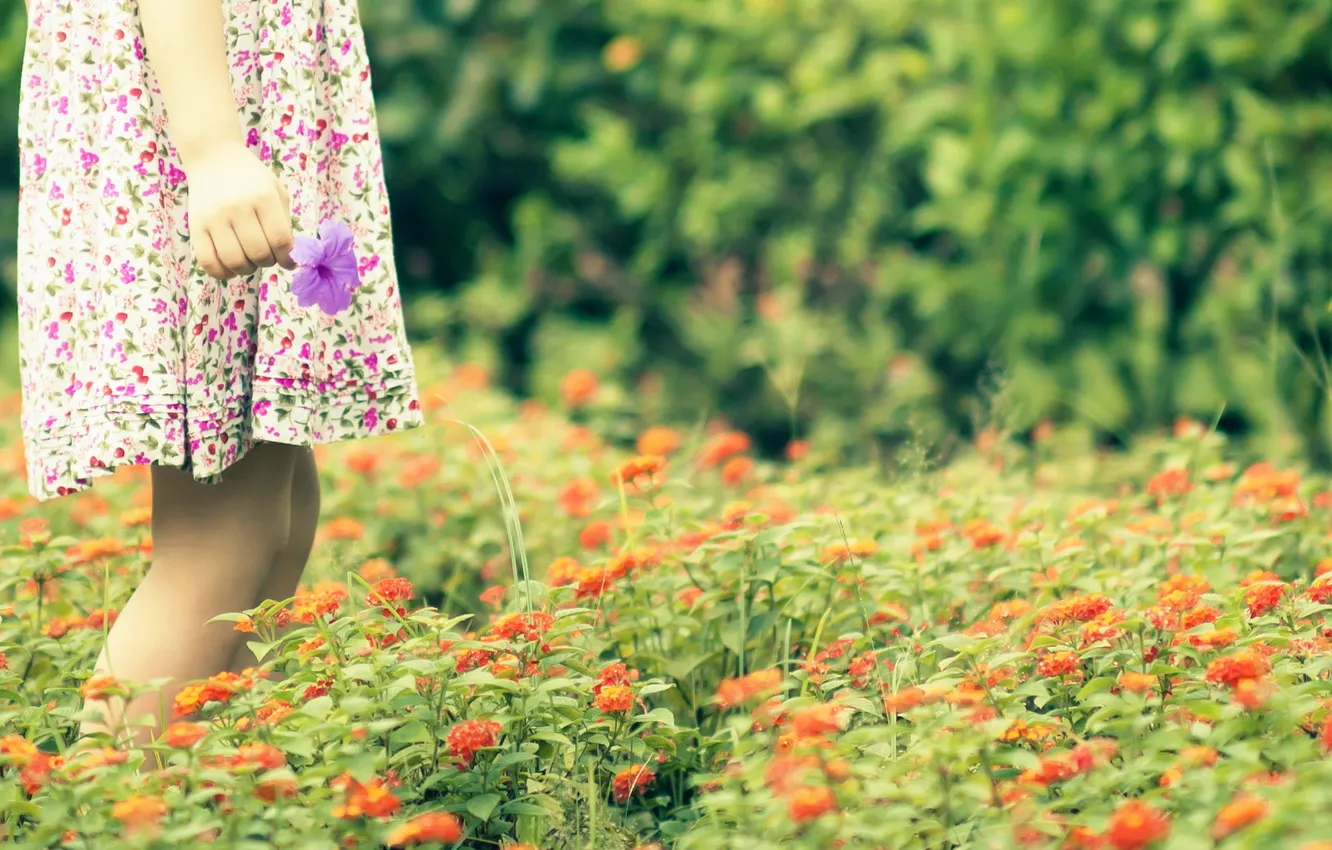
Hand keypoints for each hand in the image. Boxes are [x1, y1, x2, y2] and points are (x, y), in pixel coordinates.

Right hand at [184, 143, 297, 280]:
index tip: (288, 262)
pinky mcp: (195, 226)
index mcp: (263, 197)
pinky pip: (208, 262)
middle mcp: (237, 207)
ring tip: (250, 260)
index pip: (280, 240)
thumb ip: (285, 222)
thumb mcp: (276, 191)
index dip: (287, 258)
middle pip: (259, 254)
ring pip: (235, 261)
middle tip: (267, 256)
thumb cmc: (251, 179)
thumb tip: (289, 259)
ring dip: (247, 269)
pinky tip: (231, 268)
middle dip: (268, 262)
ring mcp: (214, 217)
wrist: (213, 158)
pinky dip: (222, 273)